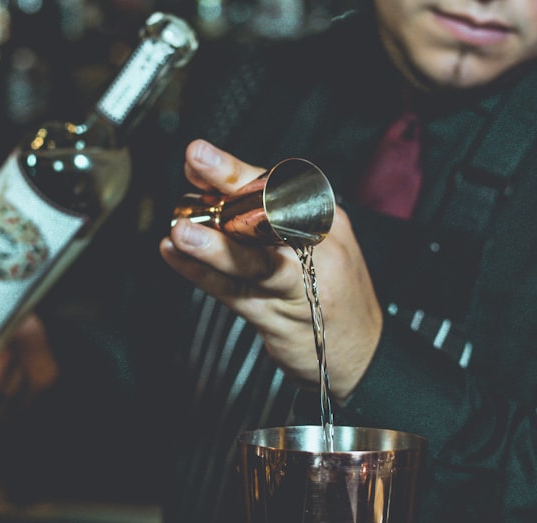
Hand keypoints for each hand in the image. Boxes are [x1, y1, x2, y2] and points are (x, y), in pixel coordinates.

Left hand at [159, 139, 382, 399]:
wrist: (362, 354)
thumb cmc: (329, 293)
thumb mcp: (313, 244)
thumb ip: (265, 219)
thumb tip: (206, 189)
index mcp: (322, 220)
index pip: (277, 186)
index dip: (235, 169)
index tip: (199, 155)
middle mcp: (314, 247)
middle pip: (269, 212)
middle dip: (228, 184)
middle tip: (196, 160)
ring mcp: (297, 285)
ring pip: (252, 260)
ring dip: (213, 245)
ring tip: (181, 230)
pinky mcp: (277, 318)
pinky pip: (234, 293)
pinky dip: (201, 275)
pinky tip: (175, 257)